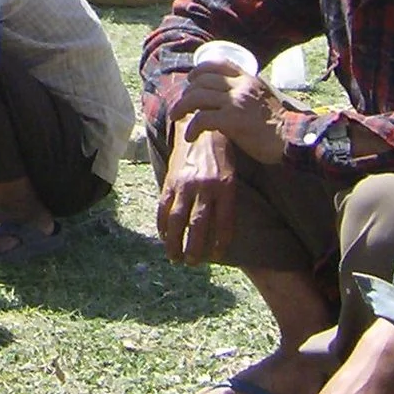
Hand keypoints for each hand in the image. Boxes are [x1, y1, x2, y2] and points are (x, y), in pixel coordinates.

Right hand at [154, 125, 237, 265]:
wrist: (199, 130)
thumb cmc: (219, 157)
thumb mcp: (230, 177)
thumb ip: (226, 202)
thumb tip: (219, 233)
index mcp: (226, 188)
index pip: (225, 223)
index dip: (220, 243)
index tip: (215, 255)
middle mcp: (206, 187)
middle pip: (199, 225)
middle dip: (194, 248)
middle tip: (192, 262)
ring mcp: (186, 184)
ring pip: (178, 220)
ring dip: (175, 242)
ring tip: (175, 257)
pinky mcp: (171, 180)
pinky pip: (164, 207)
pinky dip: (162, 224)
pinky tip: (163, 236)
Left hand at [171, 61, 286, 164]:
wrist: (292, 139)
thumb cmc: (279, 124)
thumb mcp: (264, 97)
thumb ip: (246, 92)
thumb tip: (226, 97)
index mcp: (249, 78)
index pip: (218, 64)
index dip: (199, 70)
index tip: (191, 81)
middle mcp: (240, 86)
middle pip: (202, 80)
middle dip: (186, 92)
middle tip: (181, 106)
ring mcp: (235, 101)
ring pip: (196, 97)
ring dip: (181, 107)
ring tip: (176, 118)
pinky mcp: (232, 120)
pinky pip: (202, 119)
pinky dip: (192, 128)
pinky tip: (191, 137)